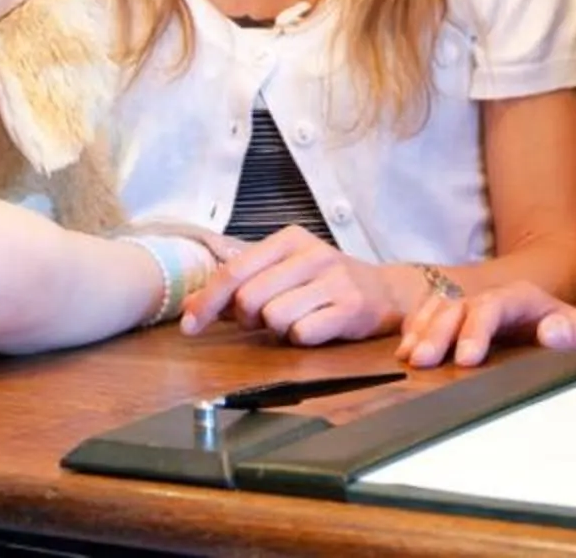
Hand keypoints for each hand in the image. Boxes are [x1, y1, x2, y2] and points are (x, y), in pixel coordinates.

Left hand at [181, 226, 406, 346]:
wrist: (386, 292)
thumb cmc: (324, 284)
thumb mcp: (282, 273)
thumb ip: (238, 286)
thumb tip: (189, 305)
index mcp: (289, 239)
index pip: (234, 271)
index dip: (207, 301)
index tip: (190, 325)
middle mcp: (311, 253)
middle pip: (249, 298)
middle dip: (247, 318)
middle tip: (263, 320)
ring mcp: (334, 279)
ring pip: (274, 318)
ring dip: (277, 329)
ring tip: (295, 320)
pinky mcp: (351, 307)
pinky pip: (303, 333)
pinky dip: (301, 337)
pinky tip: (315, 328)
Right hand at [398, 278, 575, 367]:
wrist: (571, 334)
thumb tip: (549, 331)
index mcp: (523, 298)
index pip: (495, 305)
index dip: (477, 330)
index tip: (467, 359)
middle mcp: (492, 298)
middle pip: (459, 306)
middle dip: (438, 332)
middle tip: (422, 361)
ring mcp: (472, 307)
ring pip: (439, 308)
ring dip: (421, 331)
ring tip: (408, 357)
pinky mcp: (459, 320)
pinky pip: (429, 315)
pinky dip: (415, 330)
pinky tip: (404, 349)